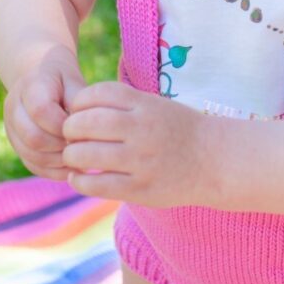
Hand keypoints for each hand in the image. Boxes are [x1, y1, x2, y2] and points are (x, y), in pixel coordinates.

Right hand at [4, 46, 86, 180]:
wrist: (38, 74)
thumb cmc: (63, 78)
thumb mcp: (73, 79)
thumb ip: (78, 100)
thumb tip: (85, 128)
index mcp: (30, 85)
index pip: (41, 111)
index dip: (63, 124)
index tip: (81, 126)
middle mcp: (13, 107)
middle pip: (33, 137)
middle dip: (61, 145)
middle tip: (82, 145)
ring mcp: (11, 127)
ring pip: (30, 154)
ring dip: (58, 160)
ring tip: (79, 156)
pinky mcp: (15, 143)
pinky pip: (31, 164)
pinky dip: (52, 170)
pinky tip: (70, 166)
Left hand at [62, 82, 214, 206]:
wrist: (213, 160)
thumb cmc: (178, 129)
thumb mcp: (155, 105)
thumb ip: (123, 104)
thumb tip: (78, 108)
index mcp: (145, 104)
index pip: (99, 93)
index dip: (80, 101)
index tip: (77, 110)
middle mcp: (142, 129)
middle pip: (87, 122)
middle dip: (70, 128)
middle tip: (69, 135)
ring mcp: (141, 160)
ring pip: (87, 154)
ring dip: (71, 155)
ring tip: (72, 156)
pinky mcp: (141, 189)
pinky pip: (98, 185)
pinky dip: (80, 181)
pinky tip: (77, 177)